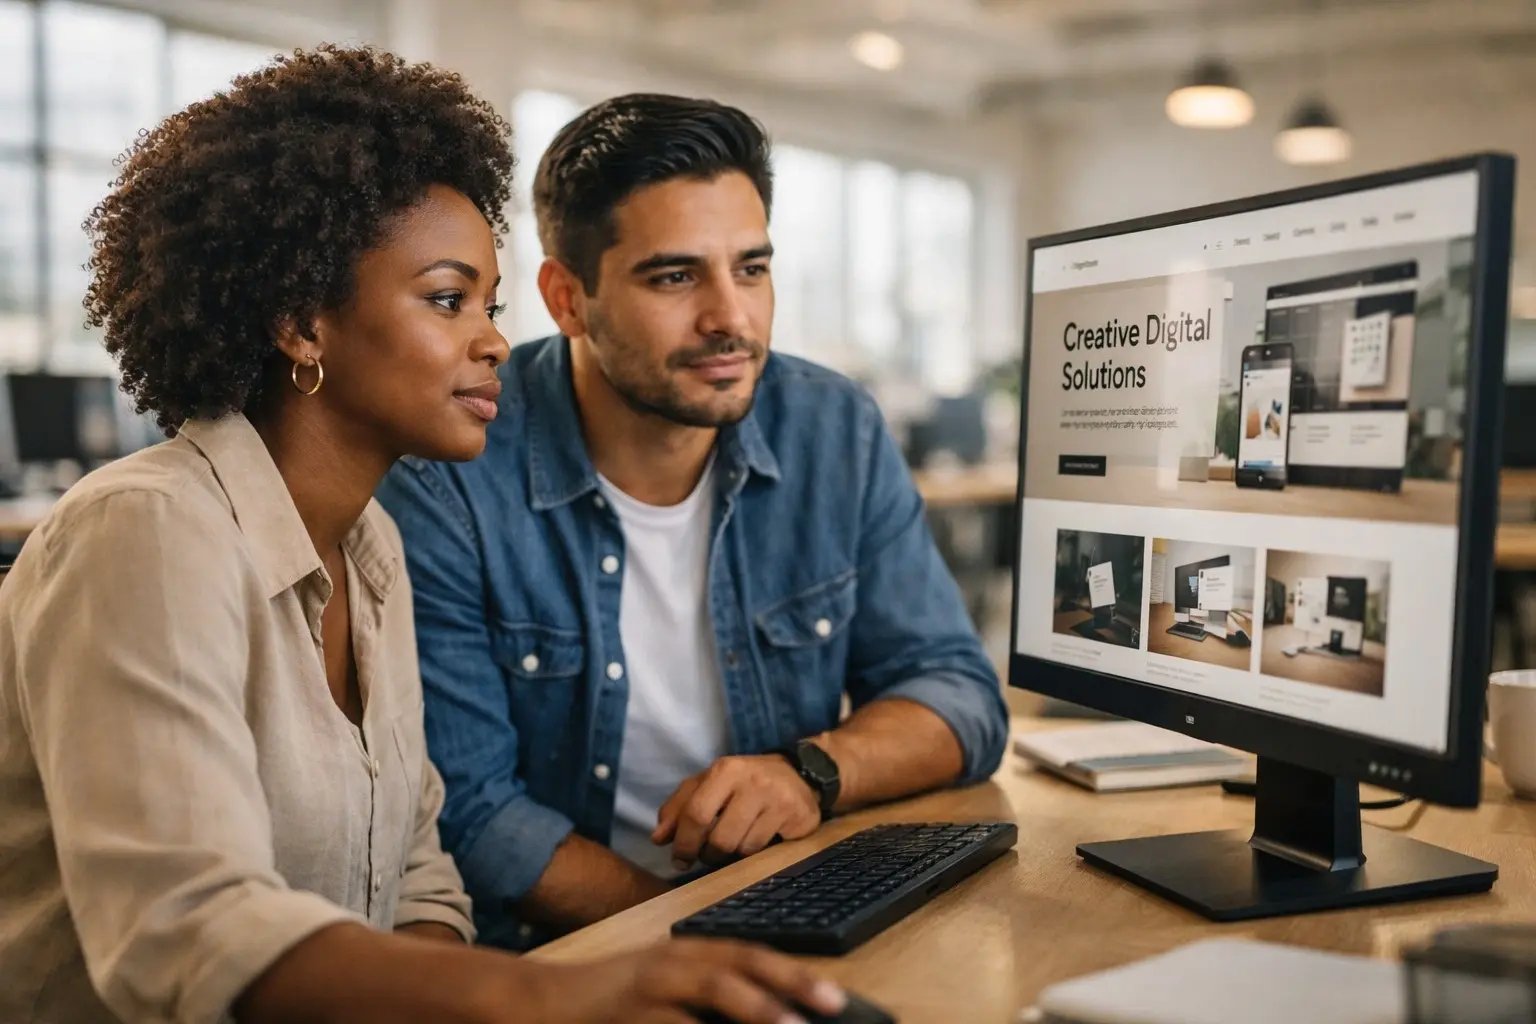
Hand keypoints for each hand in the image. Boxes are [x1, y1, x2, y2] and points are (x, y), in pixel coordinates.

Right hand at [525, 938, 845, 1023]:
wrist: (539, 1001)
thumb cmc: (609, 999)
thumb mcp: (660, 986)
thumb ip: (704, 996)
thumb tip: (765, 1016)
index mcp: (685, 951)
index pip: (749, 954)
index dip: (793, 972)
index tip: (835, 995)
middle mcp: (672, 960)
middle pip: (740, 966)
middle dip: (789, 984)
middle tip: (832, 1004)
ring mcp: (648, 986)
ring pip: (713, 992)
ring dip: (756, 1009)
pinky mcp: (627, 1014)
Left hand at [652, 755, 820, 869]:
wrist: (798, 775)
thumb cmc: (744, 783)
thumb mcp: (709, 785)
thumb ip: (680, 807)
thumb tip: (658, 837)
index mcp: (725, 769)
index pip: (695, 813)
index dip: (683, 843)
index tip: (679, 859)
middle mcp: (752, 781)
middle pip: (719, 838)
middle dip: (707, 855)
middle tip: (705, 857)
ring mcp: (777, 798)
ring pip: (742, 848)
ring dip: (732, 854)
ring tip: (734, 843)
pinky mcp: (797, 815)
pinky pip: (765, 850)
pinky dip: (755, 851)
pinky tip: (758, 839)